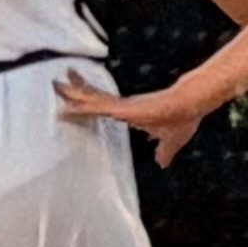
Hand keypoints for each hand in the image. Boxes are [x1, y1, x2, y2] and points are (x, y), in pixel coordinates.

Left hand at [57, 73, 194, 159]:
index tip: (75, 100)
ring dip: (73, 95)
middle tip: (58, 84)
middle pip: (93, 98)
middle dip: (75, 92)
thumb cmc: (183, 118)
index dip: (89, 103)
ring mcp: (122, 106)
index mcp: (130, 112)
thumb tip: (162, 162)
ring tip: (55, 86)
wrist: (192, 105)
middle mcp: (123, 107)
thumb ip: (164, 151)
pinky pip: (97, 107)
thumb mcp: (171, 141)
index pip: (104, 105)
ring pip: (92, 99)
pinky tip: (67, 107)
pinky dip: (81, 107)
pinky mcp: (123, 108)